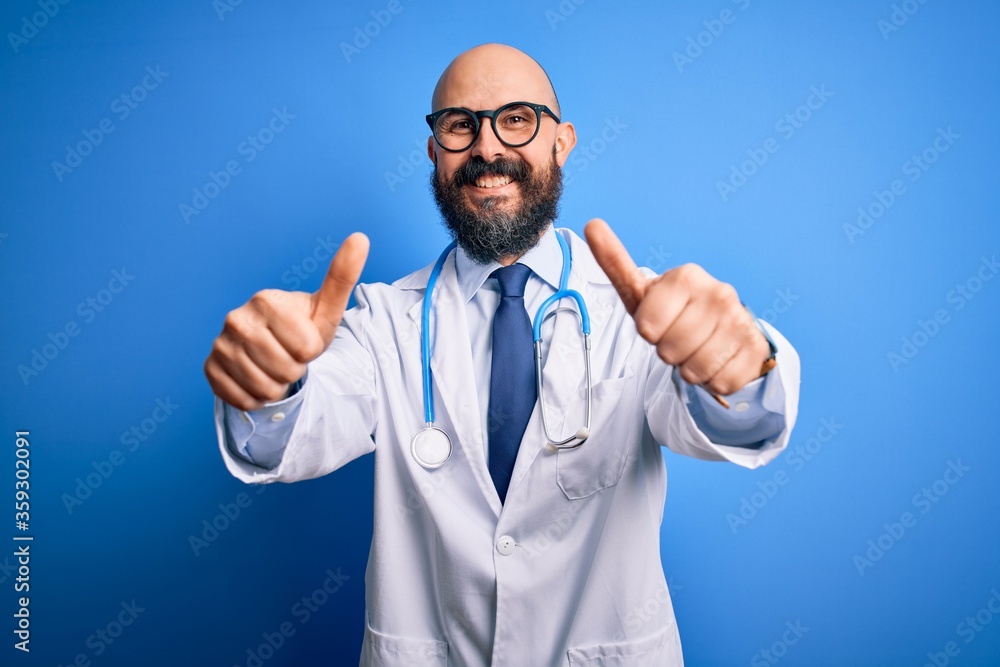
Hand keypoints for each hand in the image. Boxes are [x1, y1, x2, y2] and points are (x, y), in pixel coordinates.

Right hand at [204, 232, 369, 410]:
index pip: (306, 348)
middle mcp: (236, 318)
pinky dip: (256, 398)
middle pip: (286, 370)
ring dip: (277, 386)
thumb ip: (342, 276)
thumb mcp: (326, 308)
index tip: (303, 341)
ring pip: (264, 388)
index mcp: (266, 300)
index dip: (311, 351)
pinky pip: (243, 399)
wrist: (272, 349)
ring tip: (274, 368)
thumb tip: (361, 237)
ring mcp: (220, 344)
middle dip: (294, 371)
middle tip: (289, 357)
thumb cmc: (303, 329)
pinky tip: (257, 380)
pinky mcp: (210, 369)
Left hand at [584, 219, 770, 397]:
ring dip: (691, 368)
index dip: (649, 333)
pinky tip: (718, 359)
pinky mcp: (757, 347)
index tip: (659, 322)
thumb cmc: (674, 312)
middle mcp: (718, 292)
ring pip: (695, 370)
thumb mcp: (643, 291)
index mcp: (686, 277)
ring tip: (697, 349)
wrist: (724, 329)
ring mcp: (740, 320)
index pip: (647, 327)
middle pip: (669, 351)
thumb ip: (616, 263)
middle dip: (669, 353)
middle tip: (679, 339)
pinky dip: (713, 380)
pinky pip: (720, 381)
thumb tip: (591, 224)